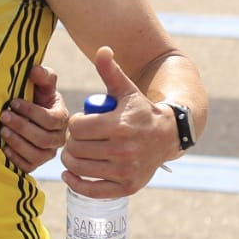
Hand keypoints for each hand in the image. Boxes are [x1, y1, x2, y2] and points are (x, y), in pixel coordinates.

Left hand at [0, 62, 68, 172]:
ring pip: (36, 154)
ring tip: (2, 130)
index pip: (51, 120)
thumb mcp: (42, 84)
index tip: (13, 102)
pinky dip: (15, 158)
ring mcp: (47, 153)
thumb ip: (43, 75)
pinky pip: (28, 166)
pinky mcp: (35, 163)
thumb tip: (35, 70)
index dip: (31, 112)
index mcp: (62, 118)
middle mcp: (58, 138)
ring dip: (17, 142)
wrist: (26, 113)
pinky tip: (4, 147)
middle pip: (43, 139)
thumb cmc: (36, 97)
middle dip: (21, 127)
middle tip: (3, 116)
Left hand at [59, 46, 176, 198]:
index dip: (74, 123)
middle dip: (71, 141)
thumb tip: (102, 49)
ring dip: (71, 159)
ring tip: (76, 151)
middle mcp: (123, 150)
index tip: (81, 122)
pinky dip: (76, 183)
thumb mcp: (126, 89)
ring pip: (79, 167)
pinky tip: (71, 174)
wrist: (168, 136)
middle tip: (78, 138)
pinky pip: (91, 190)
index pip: (76, 127)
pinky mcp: (127, 187)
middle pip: (75, 147)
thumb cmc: (140, 110)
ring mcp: (125, 171)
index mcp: (119, 125)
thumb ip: (110, 70)